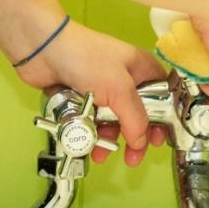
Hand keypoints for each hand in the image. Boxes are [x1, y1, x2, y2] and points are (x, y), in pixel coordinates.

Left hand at [14, 21, 166, 166]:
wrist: (44, 50)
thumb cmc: (88, 60)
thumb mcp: (120, 88)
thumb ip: (135, 119)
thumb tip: (141, 143)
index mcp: (143, 69)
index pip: (164, 97)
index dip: (164, 119)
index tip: (160, 140)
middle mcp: (126, 80)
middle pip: (139, 114)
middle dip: (134, 137)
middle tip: (133, 157)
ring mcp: (104, 90)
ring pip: (113, 121)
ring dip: (108, 139)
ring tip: (101, 153)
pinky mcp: (84, 98)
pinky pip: (93, 121)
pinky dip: (91, 133)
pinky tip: (88, 145)